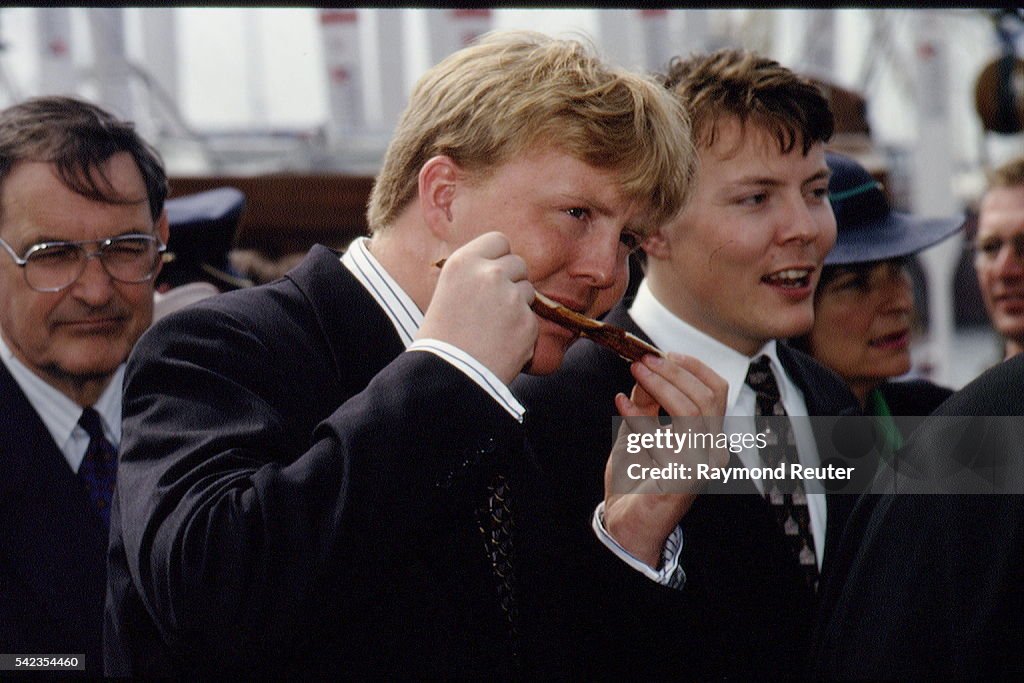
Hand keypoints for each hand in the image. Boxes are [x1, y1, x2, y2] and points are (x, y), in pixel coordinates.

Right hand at [418, 232, 536, 383]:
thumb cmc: (441, 338)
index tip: (492, 273)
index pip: (499, 240)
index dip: (498, 257)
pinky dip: (522, 332)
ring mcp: (511, 297)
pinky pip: (532, 319)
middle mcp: (489, 274)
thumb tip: (500, 267)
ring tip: (493, 328)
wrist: (448, 375)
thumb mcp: (447, 291)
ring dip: (518, 306)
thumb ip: (474, 274)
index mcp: (464, 262)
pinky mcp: (527, 321)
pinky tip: (501, 344)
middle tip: (493, 306)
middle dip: (511, 281)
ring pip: (528, 291)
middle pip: (518, 263)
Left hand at [602, 352, 728, 567]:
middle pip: (708, 396)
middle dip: (673, 371)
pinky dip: (638, 417)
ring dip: (660, 385)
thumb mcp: (640, 431)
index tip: (664, 353)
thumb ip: (647, 403)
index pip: (717, 391)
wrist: (626, 524)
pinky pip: (661, 438)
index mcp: (708, 436)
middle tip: (642, 359)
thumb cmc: (635, 479)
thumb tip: (644, 369)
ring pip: (691, 411)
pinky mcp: (682, 480)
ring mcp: (701, 466)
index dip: (693, 367)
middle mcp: (712, 451)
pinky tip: (618, 405)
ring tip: (634, 371)